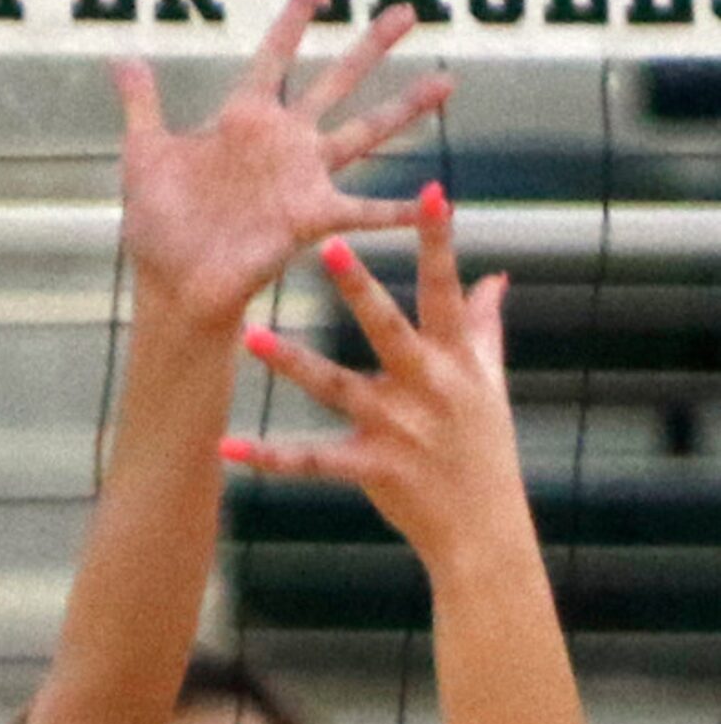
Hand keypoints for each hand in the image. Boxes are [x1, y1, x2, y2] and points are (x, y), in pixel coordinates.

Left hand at [115, 0, 450, 332]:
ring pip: (365, 131)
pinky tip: (434, 200)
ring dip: (406, 108)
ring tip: (447, 81)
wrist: (173, 285)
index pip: (278, 52)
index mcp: (244, 120)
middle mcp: (282, 144)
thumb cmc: (158, 228)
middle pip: (336, 81)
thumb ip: (142, 105)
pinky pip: (363, 212)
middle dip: (371, 47)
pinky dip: (399, 211)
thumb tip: (123, 58)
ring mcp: (301, 179)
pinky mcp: (310, 218)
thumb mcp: (144, 156)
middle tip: (407, 11)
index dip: (299, 13)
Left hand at [220, 189, 528, 573]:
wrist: (482, 531)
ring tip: (250, 336)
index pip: (446, 289)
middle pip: (387, 327)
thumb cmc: (483, 450)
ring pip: (336, 388)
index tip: (433, 191)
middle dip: (361, 288)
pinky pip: (311, 462)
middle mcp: (426, 388)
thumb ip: (483, 326)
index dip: (439, 241)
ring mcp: (397, 429)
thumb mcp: (490, 383)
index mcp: (454, 360)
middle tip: (330, 243)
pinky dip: (269, 458)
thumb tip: (495, 277)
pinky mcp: (371, 469)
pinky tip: (227, 450)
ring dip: (292, 363)